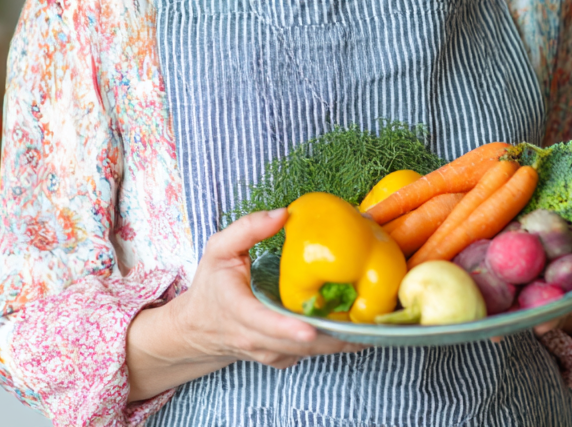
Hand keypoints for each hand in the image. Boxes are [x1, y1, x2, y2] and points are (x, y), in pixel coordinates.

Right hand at [127, 209, 366, 400]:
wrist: (199, 329)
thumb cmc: (211, 285)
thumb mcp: (219, 249)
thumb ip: (247, 229)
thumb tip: (282, 214)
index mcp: (239, 312)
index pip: (264, 325)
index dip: (288, 329)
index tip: (310, 330)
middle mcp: (256, 339)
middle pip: (298, 344)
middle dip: (332, 336)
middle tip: (365, 322)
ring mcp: (271, 353)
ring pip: (310, 353)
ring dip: (341, 342)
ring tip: (372, 326)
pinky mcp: (283, 358)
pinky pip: (311, 354)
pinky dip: (335, 343)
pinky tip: (358, 329)